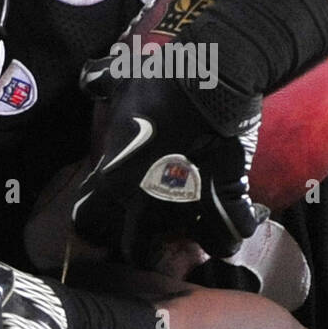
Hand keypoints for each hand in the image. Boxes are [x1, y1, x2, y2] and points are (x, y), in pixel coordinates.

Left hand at [71, 59, 262, 267]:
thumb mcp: (122, 81)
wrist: (211, 80)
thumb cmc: (160, 82)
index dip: (96, 219)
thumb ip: (103, 83)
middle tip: (153, 234)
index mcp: (113, 179)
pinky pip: (236, 231)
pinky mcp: (227, 202)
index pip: (87, 221)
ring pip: (197, 246)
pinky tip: (240, 218)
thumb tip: (91, 78)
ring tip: (207, 228)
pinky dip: (239, 226)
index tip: (108, 213)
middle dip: (143, 246)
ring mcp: (188, 208)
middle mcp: (146, 205)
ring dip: (202, 239)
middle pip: (135, 250)